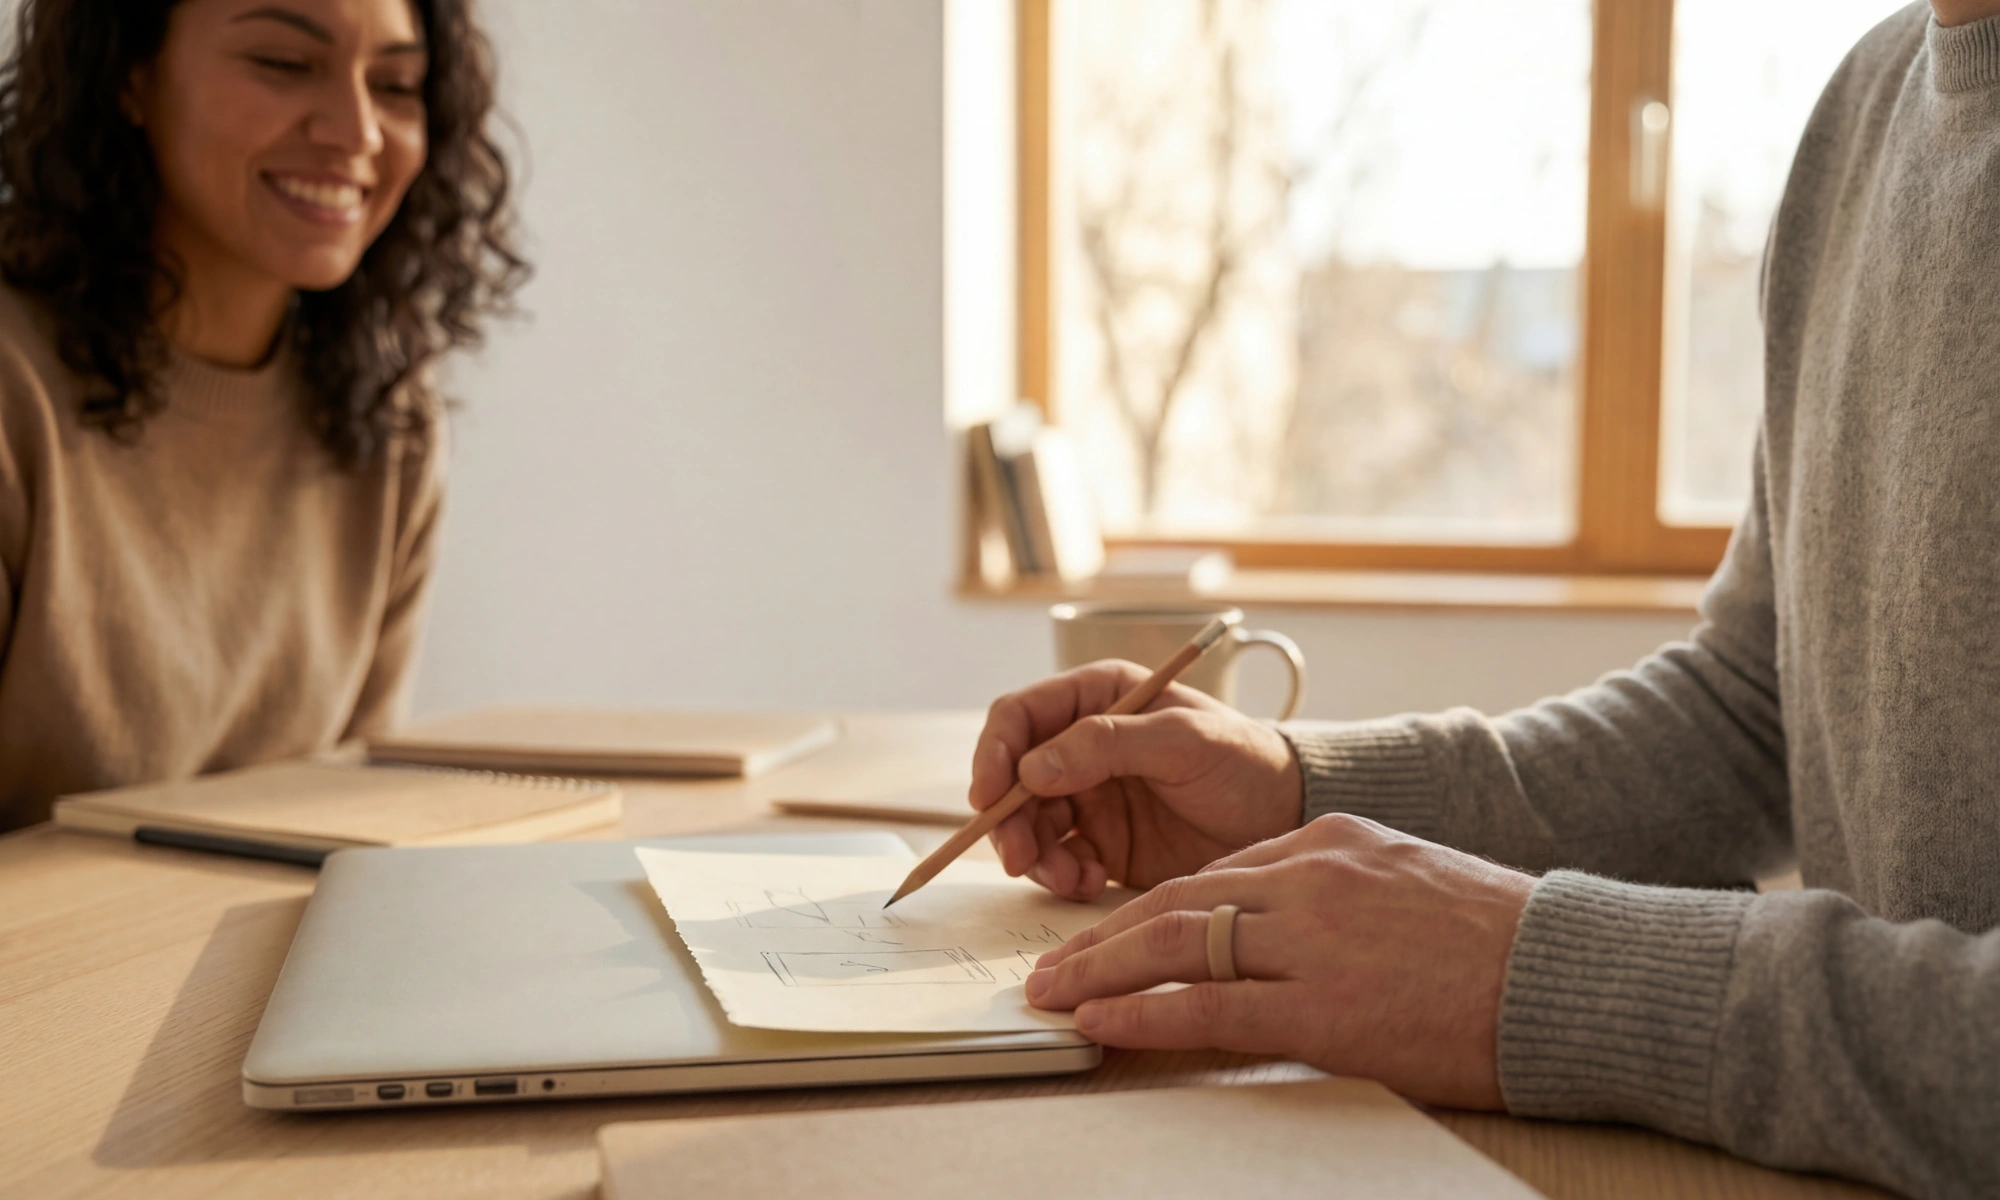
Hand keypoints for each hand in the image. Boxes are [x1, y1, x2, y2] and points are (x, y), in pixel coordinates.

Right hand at [972, 661, 1301, 899]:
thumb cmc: (1245, 762)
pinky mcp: (1101, 843)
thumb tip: (1032, 768)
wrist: (1286, 819)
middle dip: (1008, 820)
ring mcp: (1088, 795)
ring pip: (1027, 825)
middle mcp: (1081, 745)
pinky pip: (1056, 860)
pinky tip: (1089, 884)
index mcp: (1097, 697)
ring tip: (1067, 878)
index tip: (987, 796)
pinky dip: (1060, 876)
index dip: (993, 754)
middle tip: (1021, 860)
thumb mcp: (1185, 741)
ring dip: (1034, 856)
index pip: (1020, 716)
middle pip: (1011, 779)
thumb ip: (1109, 743)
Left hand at [1022, 813, 1534, 1109]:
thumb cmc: (1500, 940)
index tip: (1109, 935)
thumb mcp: (1407, 881)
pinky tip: (1099, 1024)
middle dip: (1102, 938)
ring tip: (1052, 995)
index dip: (1148, 911)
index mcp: (1328, 841)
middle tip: (1050, 966)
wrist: (1569, 975)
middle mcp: (1308, 879)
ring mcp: (1310, 942)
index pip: (1212, 875)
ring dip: (1100, 972)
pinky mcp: (1321, 1008)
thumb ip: (1336, 895)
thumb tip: (1280, 930)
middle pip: (1175, 902)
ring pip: (1175, 946)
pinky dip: (1141, 1014)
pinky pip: (1206, 1008)